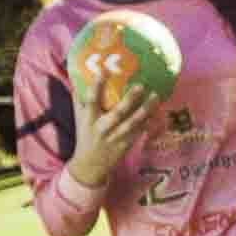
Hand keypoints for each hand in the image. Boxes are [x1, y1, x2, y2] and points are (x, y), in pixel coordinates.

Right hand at [63, 76, 167, 191]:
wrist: (90, 165)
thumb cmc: (85, 136)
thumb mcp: (79, 118)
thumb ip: (79, 99)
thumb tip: (78, 76)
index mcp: (89, 120)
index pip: (91, 100)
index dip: (97, 85)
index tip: (103, 70)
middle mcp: (102, 128)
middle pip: (117, 113)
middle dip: (129, 99)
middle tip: (140, 85)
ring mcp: (116, 137)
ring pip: (133, 123)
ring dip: (145, 109)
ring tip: (155, 95)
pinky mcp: (126, 144)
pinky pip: (140, 131)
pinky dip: (149, 121)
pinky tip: (158, 111)